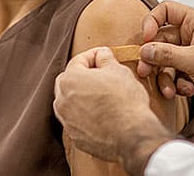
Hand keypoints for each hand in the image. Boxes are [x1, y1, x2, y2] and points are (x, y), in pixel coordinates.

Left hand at [54, 47, 172, 170]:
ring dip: (82, 96)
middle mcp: (62, 100)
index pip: (78, 60)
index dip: (93, 55)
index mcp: (70, 79)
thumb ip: (105, 58)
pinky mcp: (75, 137)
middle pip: (69, 81)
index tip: (104, 56)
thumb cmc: (125, 101)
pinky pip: (77, 120)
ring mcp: (67, 121)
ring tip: (102, 95)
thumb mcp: (119, 70)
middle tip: (102, 75)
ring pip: (70, 102)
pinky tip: (102, 113)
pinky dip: (86, 115)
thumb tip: (102, 55)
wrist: (131, 135)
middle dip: (83, 75)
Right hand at [136, 1, 193, 116]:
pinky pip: (176, 72)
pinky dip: (177, 83)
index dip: (152, 22)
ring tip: (170, 90)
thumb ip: (166, 55)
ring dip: (166, 76)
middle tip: (145, 72)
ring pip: (167, 60)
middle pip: (162, 39)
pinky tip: (187, 90)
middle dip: (154, 58)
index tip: (145, 40)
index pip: (166, 10)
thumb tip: (144, 50)